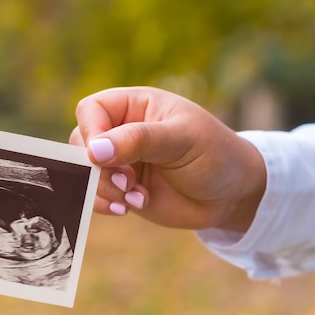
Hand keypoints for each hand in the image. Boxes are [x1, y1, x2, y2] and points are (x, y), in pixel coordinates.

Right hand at [70, 87, 265, 231]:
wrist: (232, 196)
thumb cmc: (215, 155)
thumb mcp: (182, 140)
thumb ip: (139, 140)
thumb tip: (94, 150)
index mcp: (135, 106)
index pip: (92, 110)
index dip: (90, 131)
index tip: (101, 156)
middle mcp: (121, 131)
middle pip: (82, 142)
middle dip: (98, 166)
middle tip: (128, 180)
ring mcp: (119, 161)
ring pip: (84, 172)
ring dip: (103, 188)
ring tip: (135, 197)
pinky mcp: (120, 188)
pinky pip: (94, 194)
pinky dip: (105, 203)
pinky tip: (129, 207)